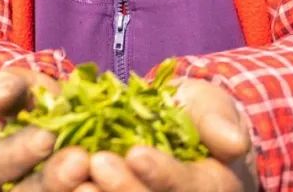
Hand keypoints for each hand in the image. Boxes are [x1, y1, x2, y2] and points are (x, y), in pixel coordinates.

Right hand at [0, 67, 96, 191]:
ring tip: (100, 170)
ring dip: (78, 189)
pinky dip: (100, 188)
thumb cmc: (23, 100)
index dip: (22, 152)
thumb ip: (6, 87)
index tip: (47, 136)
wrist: (44, 117)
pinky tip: (121, 175)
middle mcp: (11, 188)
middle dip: (55, 179)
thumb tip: (4, 94)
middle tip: (81, 160)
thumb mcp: (11, 85)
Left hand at [87, 78, 256, 191]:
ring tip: (73, 177)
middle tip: (97, 163)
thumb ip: (218, 121)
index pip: (186, 187)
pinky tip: (59, 179)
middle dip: (124, 189)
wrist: (176, 126)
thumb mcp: (213, 108)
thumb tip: (233, 143)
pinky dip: (75, 191)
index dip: (162, 174)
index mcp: (210, 188)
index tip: (137, 153)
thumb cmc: (198, 115)